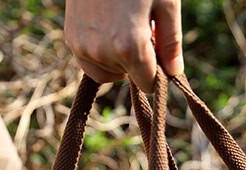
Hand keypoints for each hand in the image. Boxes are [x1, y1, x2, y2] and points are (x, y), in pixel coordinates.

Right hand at [64, 0, 182, 91]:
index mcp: (130, 48)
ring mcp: (83, 47)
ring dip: (117, 59)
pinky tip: (106, 24)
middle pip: (127, 77)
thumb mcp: (166, 1)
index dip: (156, 71)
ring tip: (121, 24)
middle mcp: (103, 53)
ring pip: (107, 73)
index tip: (157, 48)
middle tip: (138, 25)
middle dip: (136, 60)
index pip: (148, 84)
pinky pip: (89, 61)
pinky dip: (100, 51)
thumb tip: (174, 73)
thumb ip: (171, 42)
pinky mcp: (71, 38)